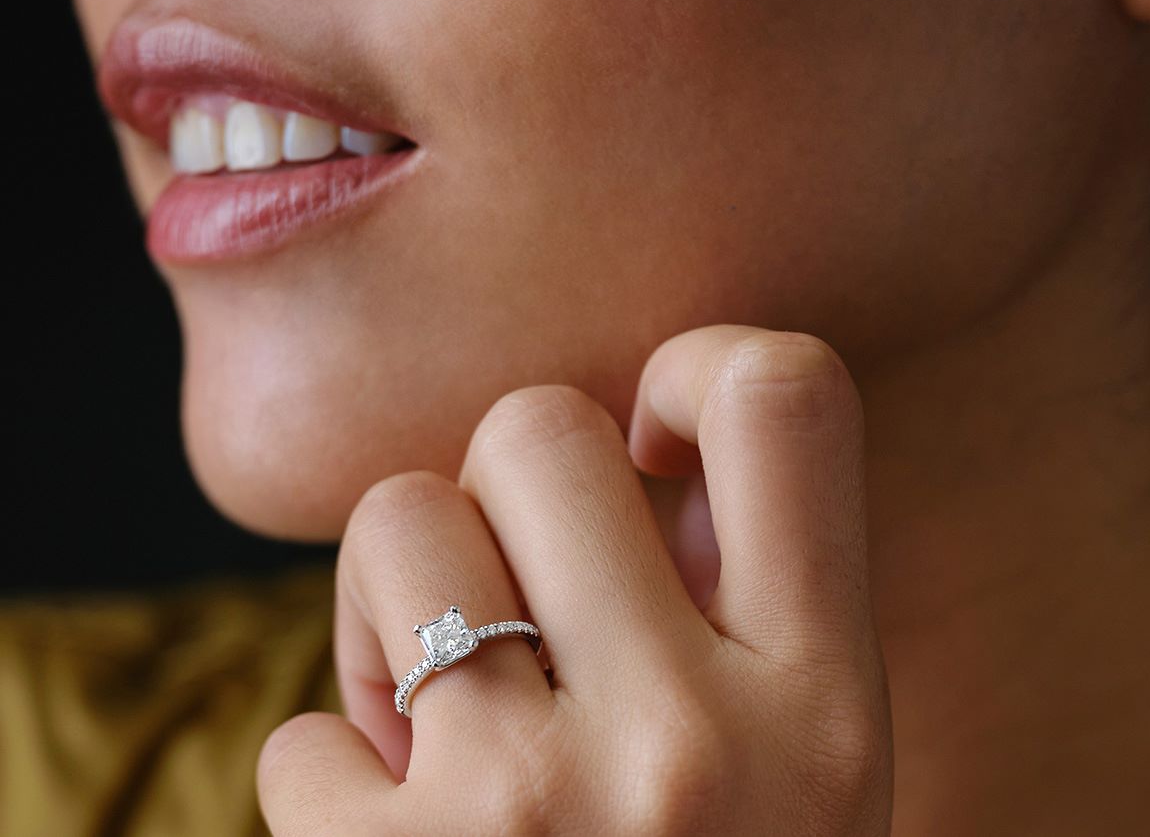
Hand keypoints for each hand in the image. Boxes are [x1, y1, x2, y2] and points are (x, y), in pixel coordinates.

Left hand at [257, 325, 892, 834]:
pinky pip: (304, 726)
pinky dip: (339, 780)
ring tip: (456, 724)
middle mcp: (694, 744)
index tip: (656, 451)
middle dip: (509, 496)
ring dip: (401, 609)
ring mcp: (531, 810)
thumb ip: (753, 610)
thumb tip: (645, 447)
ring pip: (396, 525)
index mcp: (826, 703)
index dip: (695, 374)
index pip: (786, 395)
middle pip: (538, 424)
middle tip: (533, 606)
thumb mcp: (809, 778)